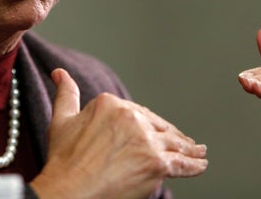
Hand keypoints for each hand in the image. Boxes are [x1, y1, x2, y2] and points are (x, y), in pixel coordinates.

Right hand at [30, 68, 207, 198]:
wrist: (69, 190)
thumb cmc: (63, 160)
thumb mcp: (61, 120)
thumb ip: (66, 94)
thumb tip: (59, 73)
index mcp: (110, 103)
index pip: (138, 112)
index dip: (149, 123)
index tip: (155, 129)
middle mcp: (131, 117)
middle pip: (158, 126)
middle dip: (172, 135)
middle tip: (184, 141)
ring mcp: (146, 140)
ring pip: (173, 143)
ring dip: (188, 148)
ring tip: (198, 151)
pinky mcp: (157, 163)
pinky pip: (182, 163)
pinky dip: (194, 165)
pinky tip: (200, 164)